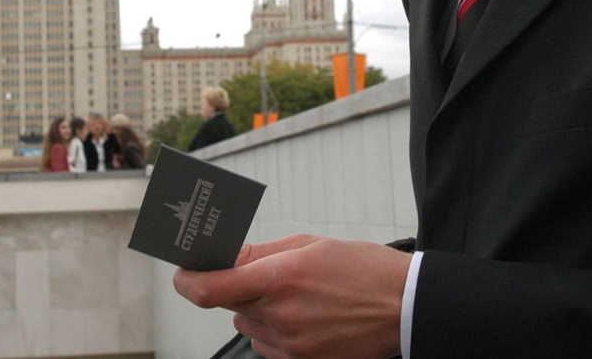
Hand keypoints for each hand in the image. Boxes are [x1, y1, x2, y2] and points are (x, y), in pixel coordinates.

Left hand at [173, 234, 410, 358]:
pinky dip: (276, 331)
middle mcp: (282, 315)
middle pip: (230, 304)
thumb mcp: (311, 245)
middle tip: (269, 276)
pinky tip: (306, 317)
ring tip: (299, 297)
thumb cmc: (363, 270)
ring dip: (259, 310)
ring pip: (248, 325)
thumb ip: (260, 253)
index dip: (187, 280)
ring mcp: (292, 345)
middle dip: (238, 288)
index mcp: (281, 277)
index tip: (185, 273)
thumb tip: (223, 255)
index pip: (209, 288)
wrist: (406, 308)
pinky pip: (268, 346)